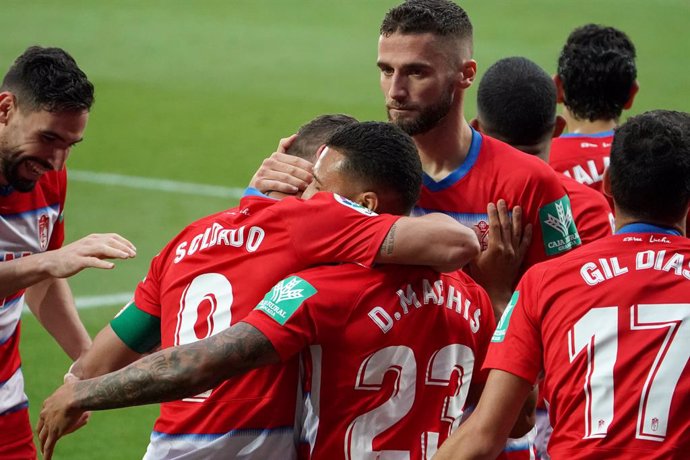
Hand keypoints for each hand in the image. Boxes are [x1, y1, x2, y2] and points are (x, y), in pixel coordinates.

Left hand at [37, 382, 87, 459]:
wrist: (78, 396)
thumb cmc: (77, 388)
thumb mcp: (70, 382)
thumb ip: (69, 380)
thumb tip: (69, 375)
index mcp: (48, 403)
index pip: (44, 414)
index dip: (46, 419)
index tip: (48, 422)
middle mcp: (45, 414)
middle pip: (41, 427)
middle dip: (42, 433)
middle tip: (44, 438)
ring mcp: (49, 425)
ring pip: (44, 438)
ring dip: (44, 445)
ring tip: (44, 451)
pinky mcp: (55, 433)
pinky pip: (49, 446)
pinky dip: (47, 455)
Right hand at [42, 233, 135, 277]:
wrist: (52, 262)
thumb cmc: (74, 257)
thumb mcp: (92, 252)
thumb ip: (106, 251)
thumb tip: (121, 252)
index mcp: (94, 238)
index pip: (113, 237)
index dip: (125, 243)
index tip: (134, 250)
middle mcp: (89, 242)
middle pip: (110, 241)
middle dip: (124, 247)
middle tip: (134, 254)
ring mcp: (83, 250)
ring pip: (102, 249)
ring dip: (116, 252)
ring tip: (127, 257)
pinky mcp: (77, 260)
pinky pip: (92, 261)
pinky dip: (102, 263)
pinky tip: (112, 266)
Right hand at [249, 134, 313, 194]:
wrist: (258, 190)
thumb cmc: (275, 176)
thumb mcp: (281, 163)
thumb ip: (287, 149)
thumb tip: (296, 135)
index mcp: (276, 156)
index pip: (295, 160)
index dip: (306, 166)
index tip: (314, 171)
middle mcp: (268, 162)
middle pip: (291, 169)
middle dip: (303, 175)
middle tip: (311, 181)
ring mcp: (263, 172)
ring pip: (285, 177)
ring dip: (297, 182)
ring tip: (305, 186)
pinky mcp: (259, 183)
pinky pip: (276, 184)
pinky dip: (286, 187)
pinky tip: (294, 190)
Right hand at [469, 200, 531, 315]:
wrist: (496, 292)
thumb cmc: (482, 277)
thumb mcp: (473, 260)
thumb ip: (474, 245)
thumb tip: (472, 232)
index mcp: (495, 247)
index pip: (494, 226)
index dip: (493, 214)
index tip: (491, 204)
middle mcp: (507, 248)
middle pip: (506, 226)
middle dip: (504, 212)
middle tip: (503, 201)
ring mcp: (514, 253)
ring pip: (517, 232)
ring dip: (517, 219)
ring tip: (517, 207)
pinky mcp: (519, 258)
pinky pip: (525, 244)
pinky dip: (527, 234)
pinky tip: (529, 225)